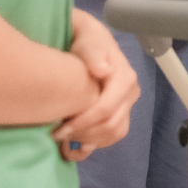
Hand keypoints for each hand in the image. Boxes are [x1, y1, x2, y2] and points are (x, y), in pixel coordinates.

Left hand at [52, 10, 138, 158]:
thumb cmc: (86, 41)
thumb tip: (103, 70)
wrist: (90, 42)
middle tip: (57, 135)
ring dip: (90, 141)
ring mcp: (126, 105)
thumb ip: (93, 54)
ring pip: (114, 133)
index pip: (107, 108)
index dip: (83, 122)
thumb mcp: (88, 41)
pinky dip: (96, 144)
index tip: (58, 129)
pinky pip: (113, 136)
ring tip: (66, 141)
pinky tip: (76, 147)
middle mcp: (130, 93)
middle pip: (111, 124)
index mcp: (125, 78)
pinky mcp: (120, 113)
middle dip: (84, 134)